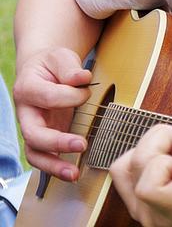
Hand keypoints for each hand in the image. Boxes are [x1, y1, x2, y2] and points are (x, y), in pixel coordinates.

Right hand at [12, 47, 92, 180]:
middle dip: (56, 142)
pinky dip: (56, 167)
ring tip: (74, 173)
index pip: (49, 97)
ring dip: (53, 165)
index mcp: (27, 88)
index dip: (71, 95)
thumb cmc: (52, 65)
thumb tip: (82, 78)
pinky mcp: (42, 138)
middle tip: (81, 145)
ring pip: (34, 153)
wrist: (42, 71)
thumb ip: (70, 67)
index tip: (86, 91)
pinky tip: (72, 172)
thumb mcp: (60, 58)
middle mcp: (25, 112)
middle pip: (32, 133)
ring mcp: (32, 128)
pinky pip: (43, 157)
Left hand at [109, 94, 171, 226]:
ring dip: (147, 148)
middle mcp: (156, 215)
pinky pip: (125, 175)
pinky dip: (142, 157)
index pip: (149, 187)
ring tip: (171, 147)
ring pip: (124, 169)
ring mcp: (143, 211)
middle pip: (136, 167)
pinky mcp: (138, 205)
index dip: (163, 164)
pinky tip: (163, 156)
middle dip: (159, 141)